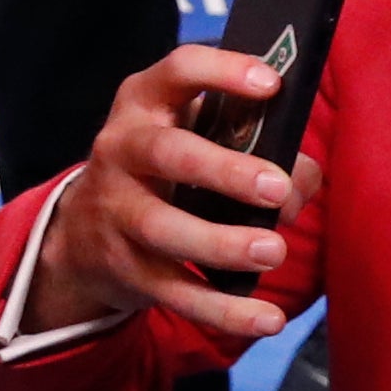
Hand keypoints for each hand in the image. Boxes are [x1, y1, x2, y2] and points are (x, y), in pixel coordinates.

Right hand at [26, 40, 322, 342]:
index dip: (223, 72)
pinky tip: (268, 318)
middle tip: (277, 188)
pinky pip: (175, 291)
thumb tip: (304, 177)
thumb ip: (259, 148)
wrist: (87, 234)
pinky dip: (223, 310)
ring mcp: (117, 211)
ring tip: (272, 252)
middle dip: (223, 170)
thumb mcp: (198, 141)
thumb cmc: (167, 174)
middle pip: (166, 153)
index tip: (273, 85)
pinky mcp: (126, 267)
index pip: (178, 72)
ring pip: (162, 227)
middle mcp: (122, 150)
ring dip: (221, 242)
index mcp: (146, 105)